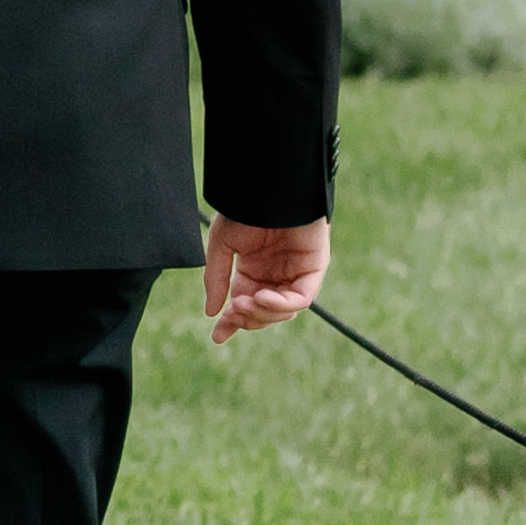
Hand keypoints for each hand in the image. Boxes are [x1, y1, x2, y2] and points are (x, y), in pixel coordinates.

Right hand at [203, 212, 327, 343]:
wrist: (269, 188)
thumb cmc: (245, 210)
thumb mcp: (221, 246)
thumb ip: (216, 280)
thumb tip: (211, 313)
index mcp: (252, 271)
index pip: (244, 306)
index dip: (231, 323)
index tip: (217, 336)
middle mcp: (274, 276)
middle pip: (264, 314)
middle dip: (247, 318)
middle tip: (232, 311)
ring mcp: (295, 274)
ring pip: (283, 311)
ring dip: (262, 313)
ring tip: (244, 302)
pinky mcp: (313, 269)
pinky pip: (301, 299)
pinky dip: (281, 304)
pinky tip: (262, 297)